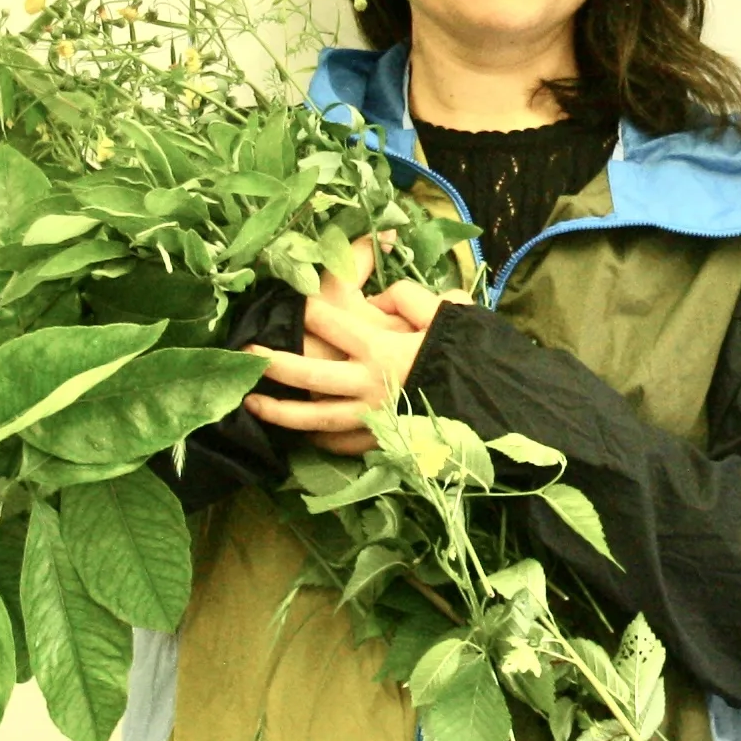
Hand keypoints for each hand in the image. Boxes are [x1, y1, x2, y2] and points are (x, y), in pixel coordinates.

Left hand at [240, 236, 445, 456]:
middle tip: (247, 355)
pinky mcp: (380, 442)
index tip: (294, 300)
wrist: (493, 409)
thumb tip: (382, 297)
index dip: (309, 309)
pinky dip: (319, 439)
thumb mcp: (446, 315)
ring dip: (280, 411)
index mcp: (381, 349)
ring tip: (251, 401)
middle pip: (310, 375)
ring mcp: (371, 418)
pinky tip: (302, 433)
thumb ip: (410, 298)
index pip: (331, 323)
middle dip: (275, 364)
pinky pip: (340, 443)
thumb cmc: (467, 358)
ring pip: (315, 417)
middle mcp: (367, 384)